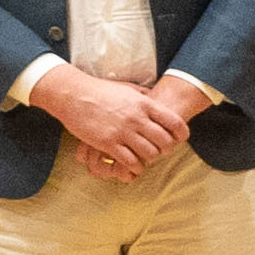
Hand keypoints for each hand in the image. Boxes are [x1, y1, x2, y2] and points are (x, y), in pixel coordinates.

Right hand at [29, 60, 183, 184]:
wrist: (73, 94)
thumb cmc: (100, 90)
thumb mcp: (127, 88)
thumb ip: (143, 95)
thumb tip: (156, 96)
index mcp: (144, 104)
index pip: (174, 122)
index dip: (181, 134)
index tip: (179, 139)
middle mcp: (137, 118)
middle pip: (165, 142)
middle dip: (166, 150)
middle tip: (161, 151)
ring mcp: (123, 131)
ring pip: (150, 154)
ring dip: (150, 159)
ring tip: (146, 158)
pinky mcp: (108, 143)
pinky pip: (130, 161)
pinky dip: (136, 166)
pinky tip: (134, 165)